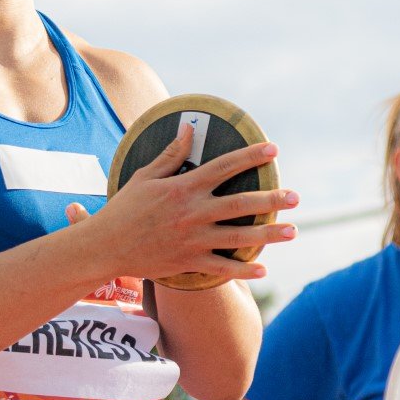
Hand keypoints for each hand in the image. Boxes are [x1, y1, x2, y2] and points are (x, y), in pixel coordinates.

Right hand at [75, 124, 299, 283]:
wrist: (104, 246)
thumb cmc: (124, 208)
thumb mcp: (145, 176)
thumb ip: (171, 154)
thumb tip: (189, 128)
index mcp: (183, 188)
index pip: (224, 167)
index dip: (250, 157)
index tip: (273, 150)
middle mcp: (192, 213)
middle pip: (240, 204)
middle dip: (270, 200)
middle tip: (295, 197)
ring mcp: (192, 240)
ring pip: (238, 237)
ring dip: (268, 235)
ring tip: (293, 230)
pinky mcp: (188, 262)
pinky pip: (222, 268)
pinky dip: (243, 270)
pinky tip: (264, 269)